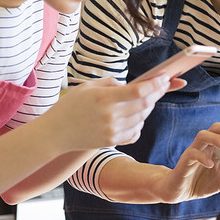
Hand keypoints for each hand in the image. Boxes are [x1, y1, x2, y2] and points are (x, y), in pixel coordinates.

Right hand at [41, 76, 169, 152]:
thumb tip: (129, 84)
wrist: (54, 134)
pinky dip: (140, 123)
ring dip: (148, 107)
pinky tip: (136, 117)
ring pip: (142, 118)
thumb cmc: (69, 106)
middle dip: (157, 93)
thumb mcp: (87, 87)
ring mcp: (112, 130)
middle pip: (145, 104)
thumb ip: (110, 83)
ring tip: (147, 99)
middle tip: (163, 85)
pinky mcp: (112, 142)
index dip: (155, 84)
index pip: (139, 91)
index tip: (164, 77)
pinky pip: (136, 132)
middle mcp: (110, 115)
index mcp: (104, 98)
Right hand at [150, 123, 219, 202]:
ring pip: (203, 136)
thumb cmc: (200, 183)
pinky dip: (202, 157)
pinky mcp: (184, 161)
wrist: (177, 191)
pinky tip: (210, 164)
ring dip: (216, 139)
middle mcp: (205, 146)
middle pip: (215, 128)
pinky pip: (192, 154)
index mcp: (215, 148)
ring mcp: (194, 152)